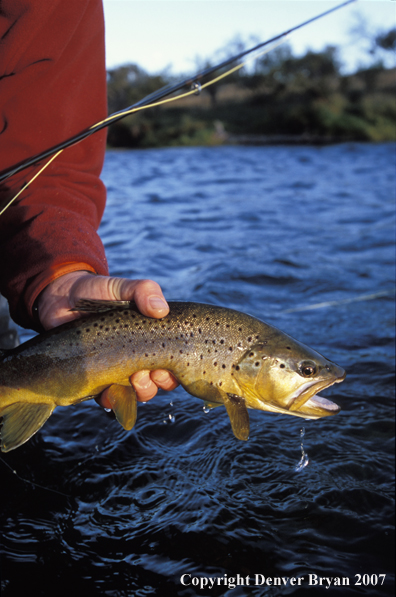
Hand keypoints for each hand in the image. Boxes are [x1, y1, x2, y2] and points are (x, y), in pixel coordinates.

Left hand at [37, 271, 177, 405]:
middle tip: (147, 372)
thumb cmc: (98, 291)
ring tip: (133, 379)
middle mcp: (138, 357)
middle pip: (159, 381)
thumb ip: (143, 290)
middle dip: (158, 382)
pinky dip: (112, 400)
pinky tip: (108, 392)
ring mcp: (117, 370)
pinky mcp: (96, 379)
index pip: (173, 361)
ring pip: (138, 393)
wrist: (62, 298)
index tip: (166, 365)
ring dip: (141, 392)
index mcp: (151, 338)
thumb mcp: (122, 287)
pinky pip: (109, 398)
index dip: (175, 369)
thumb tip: (161, 310)